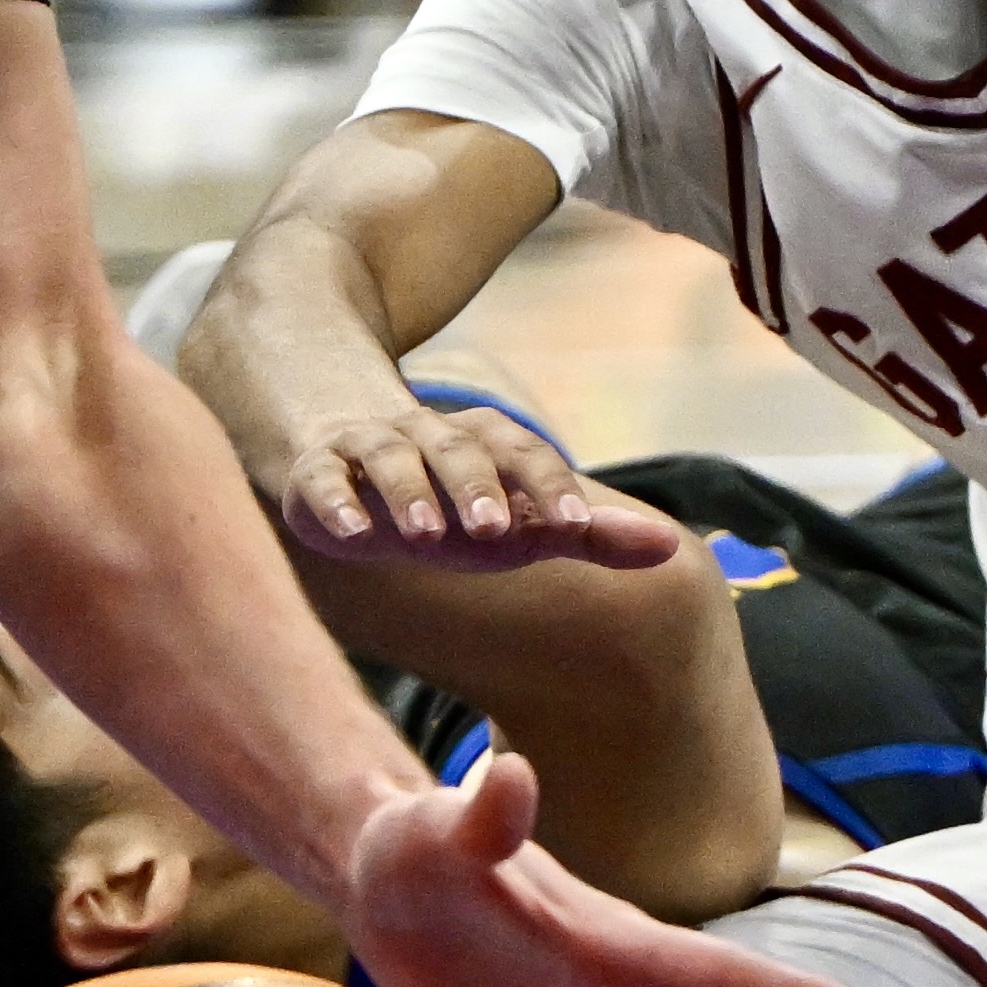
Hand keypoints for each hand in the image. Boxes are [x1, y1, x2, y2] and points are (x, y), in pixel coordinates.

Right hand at [276, 395, 678, 572]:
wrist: (346, 450)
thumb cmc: (451, 501)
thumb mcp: (519, 518)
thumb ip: (588, 533)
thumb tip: (671, 549)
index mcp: (483, 443)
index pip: (524, 455)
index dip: (548, 487)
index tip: (573, 526)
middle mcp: (427, 438)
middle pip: (456, 451)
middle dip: (475, 486)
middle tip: (494, 530)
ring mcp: (368, 450)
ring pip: (389, 459)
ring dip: (406, 492)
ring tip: (423, 533)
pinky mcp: (315, 473)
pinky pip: (320, 481)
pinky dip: (333, 502)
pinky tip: (346, 533)